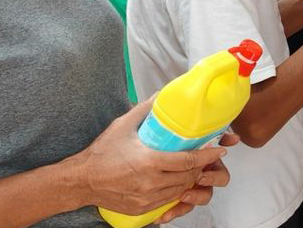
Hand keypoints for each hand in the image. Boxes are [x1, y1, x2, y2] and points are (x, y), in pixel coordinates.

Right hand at [71, 100, 231, 217]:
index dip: (208, 155)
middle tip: (206, 156)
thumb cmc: (102, 153)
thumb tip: (162, 93)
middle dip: (201, 166)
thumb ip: (146, 109)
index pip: (188, 160)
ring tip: (193, 167)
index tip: (220, 149)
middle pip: (188, 176)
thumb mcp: (124, 125)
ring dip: (190, 179)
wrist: (82, 180)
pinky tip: (177, 180)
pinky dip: (176, 190)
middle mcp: (151, 182)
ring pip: (180, 189)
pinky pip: (168, 200)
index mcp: (149, 161)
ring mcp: (147, 198)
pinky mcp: (143, 208)